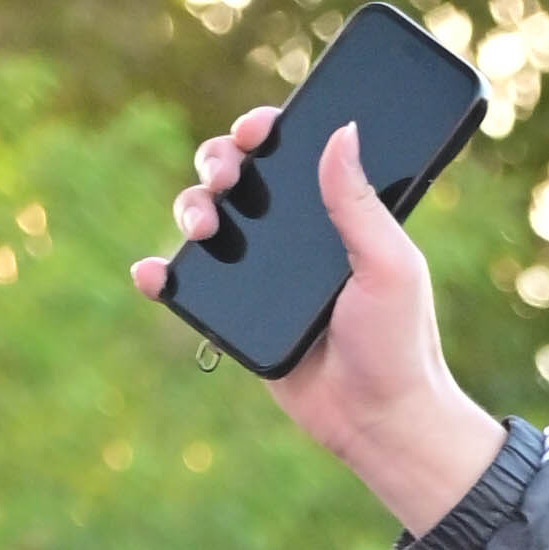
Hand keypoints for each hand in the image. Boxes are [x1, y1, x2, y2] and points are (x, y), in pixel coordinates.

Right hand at [131, 109, 505, 536]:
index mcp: (333, 214)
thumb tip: (343, 129)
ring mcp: (261, 275)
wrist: (380, 420)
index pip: (288, 153)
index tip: (256, 132)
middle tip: (225, 179)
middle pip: (237, 176)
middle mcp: (292, 236)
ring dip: (190, 207)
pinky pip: (190, 286)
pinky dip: (162, 275)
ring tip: (201, 228)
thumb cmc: (399, 344)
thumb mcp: (389, 266)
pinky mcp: (239, 315)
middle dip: (217, 162)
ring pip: (208, 219)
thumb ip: (361, 202)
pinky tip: (150, 274)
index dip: (262, 131)